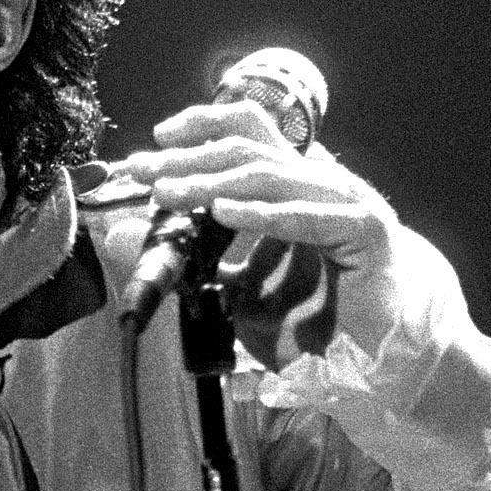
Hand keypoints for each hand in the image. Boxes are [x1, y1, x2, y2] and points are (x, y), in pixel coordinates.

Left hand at [116, 96, 401, 364]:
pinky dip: (264, 213)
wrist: (374, 363)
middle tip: (143, 171)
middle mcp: (320, 184)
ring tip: (168, 192)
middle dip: (188, 157)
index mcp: (295, 187)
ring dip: (212, 181)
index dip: (200, 126)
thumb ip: (187, 259)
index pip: (248, 131)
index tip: (152, 144)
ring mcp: (346, 203)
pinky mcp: (366, 232)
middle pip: (249, 147)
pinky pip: (308, 216)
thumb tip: (117, 234)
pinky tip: (224, 210)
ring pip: (271, 174)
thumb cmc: (310, 326)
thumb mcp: (232, 290)